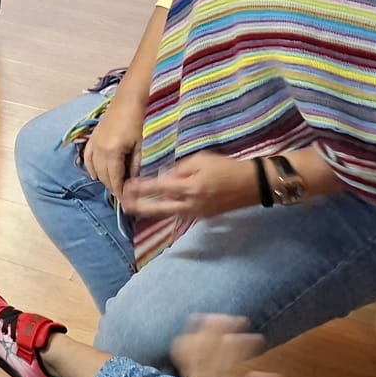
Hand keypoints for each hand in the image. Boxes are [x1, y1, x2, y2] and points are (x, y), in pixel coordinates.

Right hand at [82, 91, 144, 199]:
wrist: (129, 99)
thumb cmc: (140, 120)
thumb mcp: (142, 145)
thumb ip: (136, 166)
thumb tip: (133, 183)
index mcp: (112, 152)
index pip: (114, 179)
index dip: (120, 192)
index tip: (126, 202)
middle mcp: (99, 150)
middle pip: (103, 176)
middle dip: (112, 188)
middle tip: (123, 197)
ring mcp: (93, 143)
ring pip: (94, 169)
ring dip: (103, 179)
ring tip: (114, 186)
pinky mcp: (92, 138)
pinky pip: (87, 158)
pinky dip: (91, 168)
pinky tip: (95, 175)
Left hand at [117, 152, 257, 220]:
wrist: (252, 184)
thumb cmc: (226, 167)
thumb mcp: (201, 160)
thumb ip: (179, 169)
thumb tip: (164, 177)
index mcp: (189, 187)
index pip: (159, 188)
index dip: (141, 188)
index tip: (127, 186)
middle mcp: (190, 204)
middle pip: (159, 208)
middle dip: (140, 206)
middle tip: (123, 205)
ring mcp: (197, 212)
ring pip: (168, 214)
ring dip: (150, 211)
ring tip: (134, 209)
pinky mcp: (203, 216)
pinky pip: (180, 215)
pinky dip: (166, 212)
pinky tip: (156, 211)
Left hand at [173, 315, 279, 376]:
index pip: (229, 359)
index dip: (243, 344)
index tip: (257, 338)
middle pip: (209, 347)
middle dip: (224, 330)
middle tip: (240, 320)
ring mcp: (193, 374)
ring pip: (193, 345)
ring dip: (206, 328)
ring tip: (220, 317)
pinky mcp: (186, 370)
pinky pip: (180, 349)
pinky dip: (187, 334)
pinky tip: (197, 321)